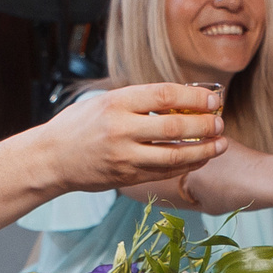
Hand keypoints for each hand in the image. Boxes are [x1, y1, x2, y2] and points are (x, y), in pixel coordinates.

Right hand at [45, 82, 229, 191]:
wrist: (51, 159)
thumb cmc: (79, 125)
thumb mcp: (104, 101)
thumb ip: (138, 100)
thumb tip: (181, 97)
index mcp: (116, 103)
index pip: (164, 95)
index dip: (194, 96)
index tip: (213, 98)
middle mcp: (121, 130)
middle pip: (175, 127)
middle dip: (205, 125)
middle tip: (220, 122)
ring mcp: (125, 157)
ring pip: (175, 155)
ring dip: (204, 150)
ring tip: (221, 143)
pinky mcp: (128, 177)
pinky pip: (166, 172)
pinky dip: (188, 165)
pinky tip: (201, 158)